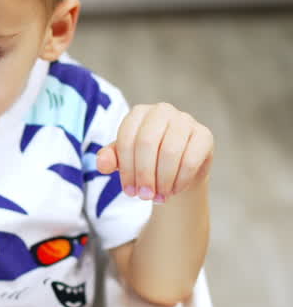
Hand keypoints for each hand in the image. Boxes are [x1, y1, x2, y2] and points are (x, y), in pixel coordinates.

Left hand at [96, 103, 213, 202]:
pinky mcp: (204, 135)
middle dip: (144, 175)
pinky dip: (180, 180)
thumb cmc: (146, 161)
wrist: (178, 170)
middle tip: (144, 196)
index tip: (129, 191)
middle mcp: (161, 110)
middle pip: (147, 143)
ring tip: (159, 196)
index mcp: (138, 113)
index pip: (127, 138)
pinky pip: (190, 160)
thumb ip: (109, 160)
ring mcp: (185, 120)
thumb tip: (102, 164)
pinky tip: (174, 189)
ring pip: (170, 151)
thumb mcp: (124, 161)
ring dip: (162, 180)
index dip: (127, 169)